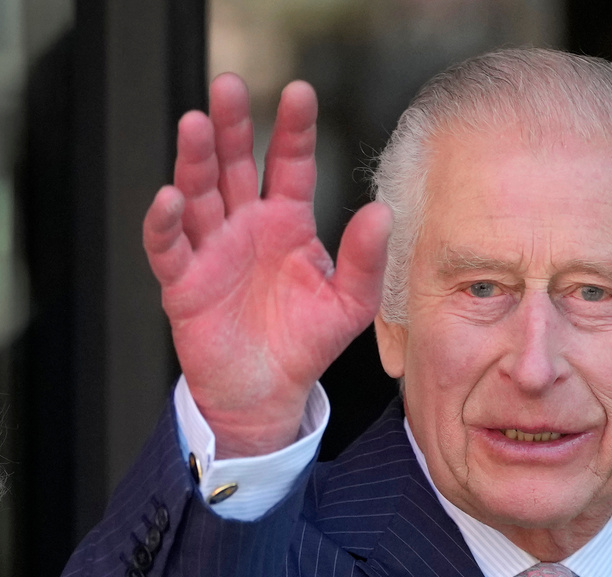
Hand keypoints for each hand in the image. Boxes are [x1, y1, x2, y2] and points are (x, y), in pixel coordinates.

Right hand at [143, 74, 390, 457]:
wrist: (268, 392)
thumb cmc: (307, 341)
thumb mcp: (350, 302)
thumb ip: (365, 260)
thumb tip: (382, 212)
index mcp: (288, 220)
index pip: (289, 163)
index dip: (293, 129)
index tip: (299, 91)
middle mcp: (246, 224)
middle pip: (235, 164)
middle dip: (233, 126)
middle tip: (230, 86)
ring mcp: (212, 249)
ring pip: (199, 194)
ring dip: (196, 160)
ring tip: (197, 125)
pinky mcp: (184, 281)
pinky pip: (170, 246)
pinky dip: (166, 223)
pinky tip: (170, 198)